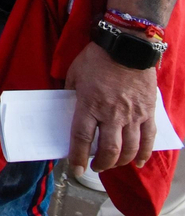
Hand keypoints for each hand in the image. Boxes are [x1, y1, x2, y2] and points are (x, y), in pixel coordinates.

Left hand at [65, 40, 157, 171]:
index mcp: (89, 104)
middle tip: (95, 167)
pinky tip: (137, 161)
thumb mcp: (74, 73)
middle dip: (101, 164)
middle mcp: (112, 113)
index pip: (82, 138)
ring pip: (129, 148)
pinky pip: (148, 138)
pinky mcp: (148, 112)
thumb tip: (66, 106)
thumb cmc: (97, 58)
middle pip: (108, 149)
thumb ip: (71, 93)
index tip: (75, 169)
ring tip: (112, 164)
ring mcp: (133, 115)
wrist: (127, 46)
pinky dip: (143, 153)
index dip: (78, 157)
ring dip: (120, 162)